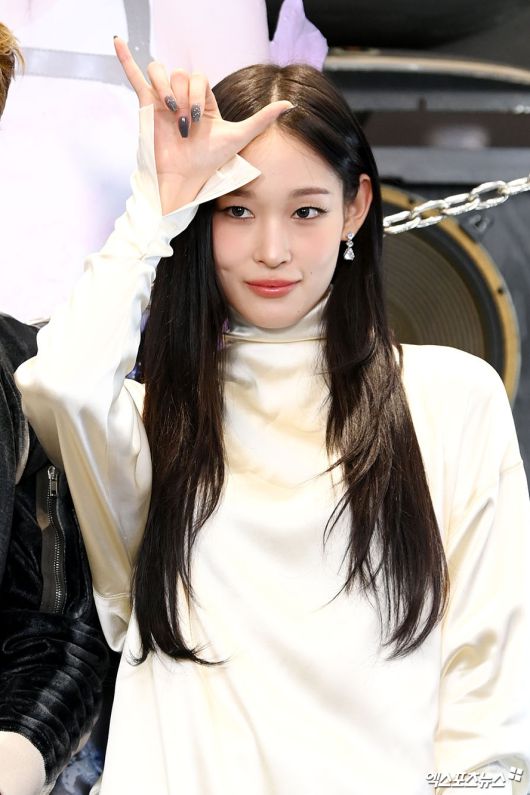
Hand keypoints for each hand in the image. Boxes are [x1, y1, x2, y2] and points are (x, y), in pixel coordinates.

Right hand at [113, 37, 293, 212]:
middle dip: (183, 97)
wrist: (183, 177)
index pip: (198, 77)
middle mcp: (181, 97)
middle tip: (184, 126)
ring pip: (159, 71)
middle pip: (179, 73)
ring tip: (169, 113)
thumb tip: (290, 103)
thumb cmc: (209, 161)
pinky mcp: (145, 106)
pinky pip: (134, 76)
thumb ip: (262, 118)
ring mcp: (161, 100)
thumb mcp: (239, 136)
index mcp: (201, 100)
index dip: (198, 95)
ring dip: (165, 89)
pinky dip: (125, 58)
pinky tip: (117, 40)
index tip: (196, 123)